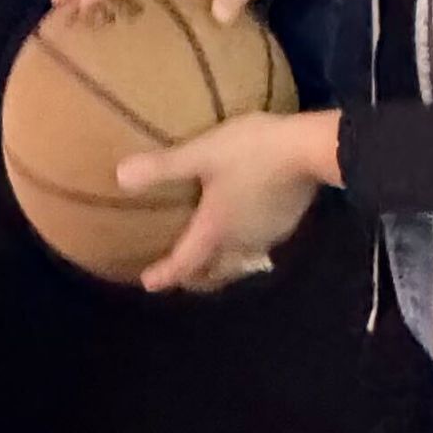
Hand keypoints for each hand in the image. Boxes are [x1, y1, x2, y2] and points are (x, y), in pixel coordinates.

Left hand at [117, 111, 339, 291]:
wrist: (312, 149)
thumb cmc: (252, 152)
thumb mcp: (202, 153)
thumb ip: (163, 167)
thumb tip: (120, 176)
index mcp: (215, 231)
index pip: (185, 263)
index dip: (165, 274)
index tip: (148, 283)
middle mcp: (240, 242)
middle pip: (215, 271)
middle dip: (196, 276)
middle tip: (182, 273)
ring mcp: (268, 236)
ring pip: (239, 261)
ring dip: (222, 263)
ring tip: (212, 253)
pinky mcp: (288, 223)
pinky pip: (259, 245)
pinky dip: (244, 245)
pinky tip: (246, 227)